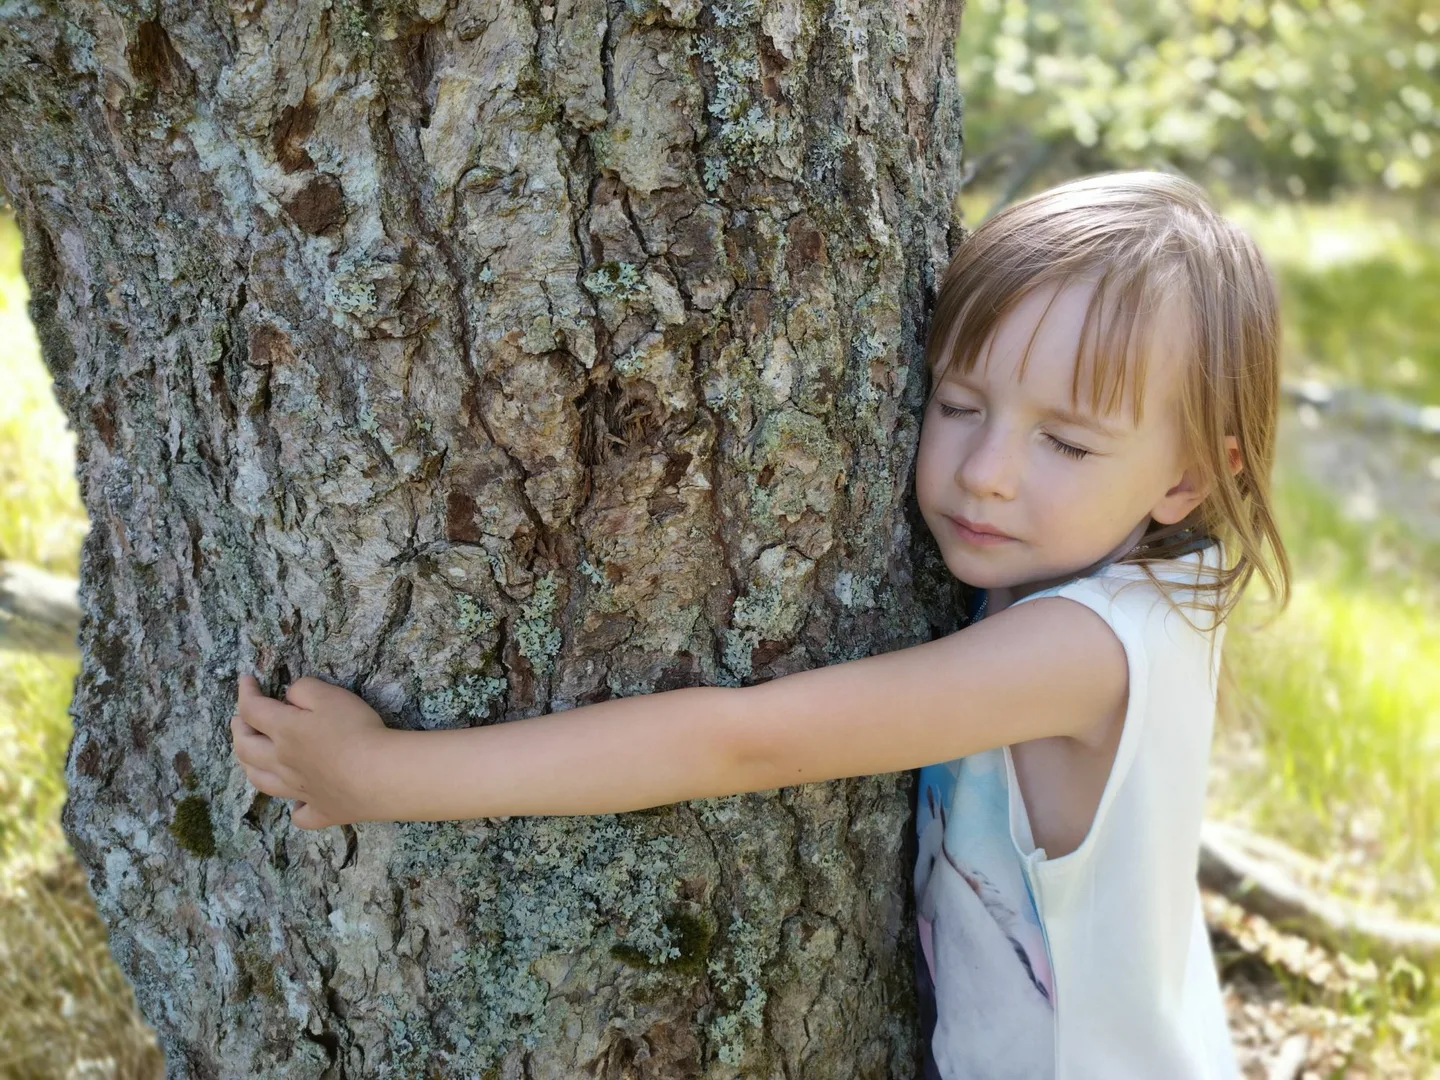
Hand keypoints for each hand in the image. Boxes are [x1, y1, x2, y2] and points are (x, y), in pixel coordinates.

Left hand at [231, 675, 391, 830]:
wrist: (380, 775)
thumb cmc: (355, 730)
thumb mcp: (329, 695)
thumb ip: (304, 690)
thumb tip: (289, 698)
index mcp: (284, 731)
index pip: (252, 709)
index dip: (245, 693)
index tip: (246, 680)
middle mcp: (283, 763)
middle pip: (246, 749)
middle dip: (238, 731)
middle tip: (238, 720)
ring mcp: (300, 791)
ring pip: (263, 782)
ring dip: (250, 767)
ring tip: (250, 758)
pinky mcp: (322, 811)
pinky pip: (301, 816)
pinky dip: (296, 810)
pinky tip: (299, 805)